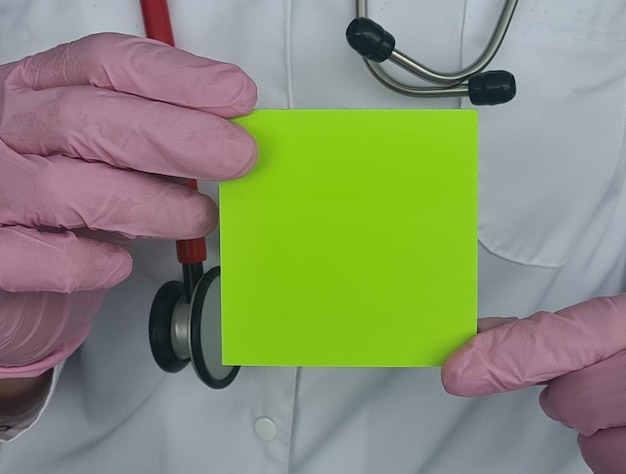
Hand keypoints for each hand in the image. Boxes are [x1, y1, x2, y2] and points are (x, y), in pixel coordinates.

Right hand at [0, 33, 256, 377]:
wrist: (14, 272)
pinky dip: (89, 261)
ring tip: (199, 216)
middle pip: (85, 115)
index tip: (237, 96)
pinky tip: (121, 263)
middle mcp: (5, 129)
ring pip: (66, 187)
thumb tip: (227, 142)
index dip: (176, 78)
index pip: (104, 63)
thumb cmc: (67, 209)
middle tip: (237, 155)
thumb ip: (152, 143)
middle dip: (174, 135)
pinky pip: (38, 257)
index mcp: (38, 91)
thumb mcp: (106, 159)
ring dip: (149, 202)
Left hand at [441, 296, 625, 472]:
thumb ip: (551, 330)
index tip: (460, 369)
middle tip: (605, 375)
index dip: (506, 353)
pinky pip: (612, 463)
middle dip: (575, 391)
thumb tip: (484, 334)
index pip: (558, 339)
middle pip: (569, 400)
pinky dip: (619, 448)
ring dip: (601, 426)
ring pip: (593, 442)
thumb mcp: (617, 325)